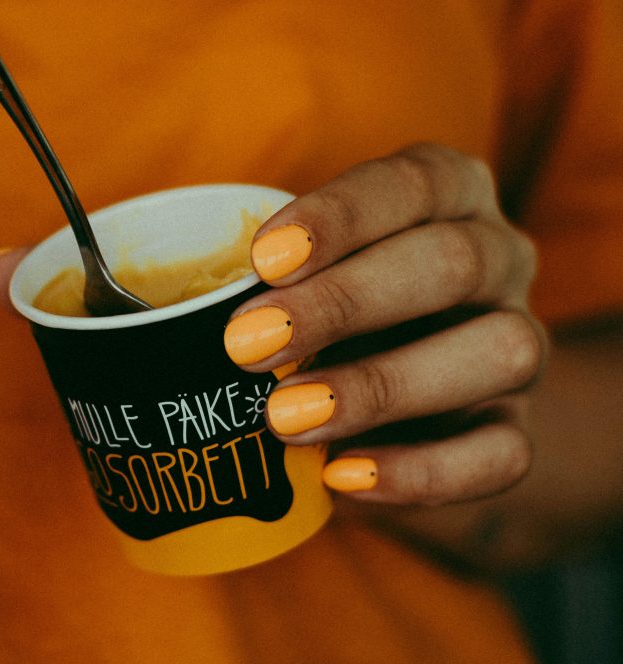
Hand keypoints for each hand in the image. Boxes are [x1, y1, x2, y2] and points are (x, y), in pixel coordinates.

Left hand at [224, 143, 545, 509]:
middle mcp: (498, 260)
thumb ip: (259, 278)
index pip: (412, 183)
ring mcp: (518, 345)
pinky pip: (503, 454)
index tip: (262, 260)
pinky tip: (341, 478)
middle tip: (247, 344)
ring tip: (284, 419)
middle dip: (343, 302)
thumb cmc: (332, 311)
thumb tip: (147, 311)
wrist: (409, 396)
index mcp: (449, 197)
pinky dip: (421, 472)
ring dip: (382, 386)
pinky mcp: (517, 428)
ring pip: (500, 351)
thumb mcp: (300, 275)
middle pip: (452, 263)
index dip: (340, 217)